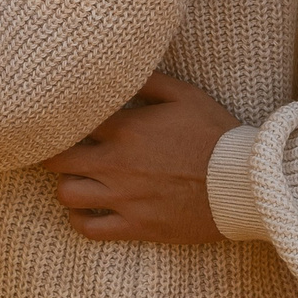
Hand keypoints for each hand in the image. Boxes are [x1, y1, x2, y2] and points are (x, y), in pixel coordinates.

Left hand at [39, 73, 239, 243]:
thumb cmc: (215, 135)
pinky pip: (88, 229)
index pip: (71, 122)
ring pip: (66, 194)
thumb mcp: (185, 95)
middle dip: (54, 152)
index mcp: (127, 129)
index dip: (63, 120)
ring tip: (76, 178)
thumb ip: (147, 80)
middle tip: (60, 149)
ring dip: (65, 185)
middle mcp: (117, 164)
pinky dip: (79, 220)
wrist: (243, 184)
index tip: (62, 119)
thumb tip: (117, 68)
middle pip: (57, 159)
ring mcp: (124, 198)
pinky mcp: (135, 226)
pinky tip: (85, 209)